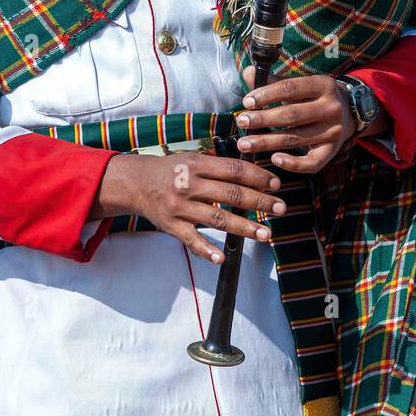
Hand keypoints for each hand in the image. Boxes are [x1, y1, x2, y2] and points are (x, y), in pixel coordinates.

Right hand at [94, 151, 285, 262]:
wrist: (135, 183)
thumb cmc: (170, 169)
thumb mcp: (191, 157)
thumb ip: (218, 164)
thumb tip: (252, 171)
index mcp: (197, 164)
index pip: (233, 169)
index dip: (257, 176)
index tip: (275, 184)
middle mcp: (189, 184)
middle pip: (230, 193)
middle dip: (259, 202)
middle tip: (280, 208)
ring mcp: (180, 207)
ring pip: (217, 218)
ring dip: (244, 228)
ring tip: (265, 234)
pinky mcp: (172, 226)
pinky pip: (191, 240)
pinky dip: (206, 250)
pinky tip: (222, 258)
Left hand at [235, 68, 376, 173]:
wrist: (349, 111)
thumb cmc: (315, 96)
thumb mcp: (301, 85)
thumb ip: (274, 81)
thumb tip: (248, 72)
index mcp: (323, 85)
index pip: (291, 88)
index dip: (267, 94)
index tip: (247, 102)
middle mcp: (331, 108)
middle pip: (292, 115)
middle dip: (262, 119)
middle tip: (241, 122)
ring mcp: (334, 131)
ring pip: (296, 139)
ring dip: (266, 143)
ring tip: (244, 144)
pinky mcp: (333, 151)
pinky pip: (312, 163)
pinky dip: (293, 164)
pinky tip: (274, 159)